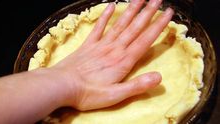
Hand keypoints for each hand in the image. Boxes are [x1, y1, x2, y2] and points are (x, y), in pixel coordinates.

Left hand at [51, 0, 172, 110]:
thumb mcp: (116, 95)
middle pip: (134, 28)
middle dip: (148, 12)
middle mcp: (114, 49)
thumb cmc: (88, 93)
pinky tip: (111, 5)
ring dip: (131, 10)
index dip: (158, 26)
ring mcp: (100, 45)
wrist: (61, 85)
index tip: (168, 13)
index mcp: (123, 61)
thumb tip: (159, 77)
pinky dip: (105, 16)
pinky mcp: (88, 45)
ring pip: (120, 24)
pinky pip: (98, 27)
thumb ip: (137, 86)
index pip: (145, 40)